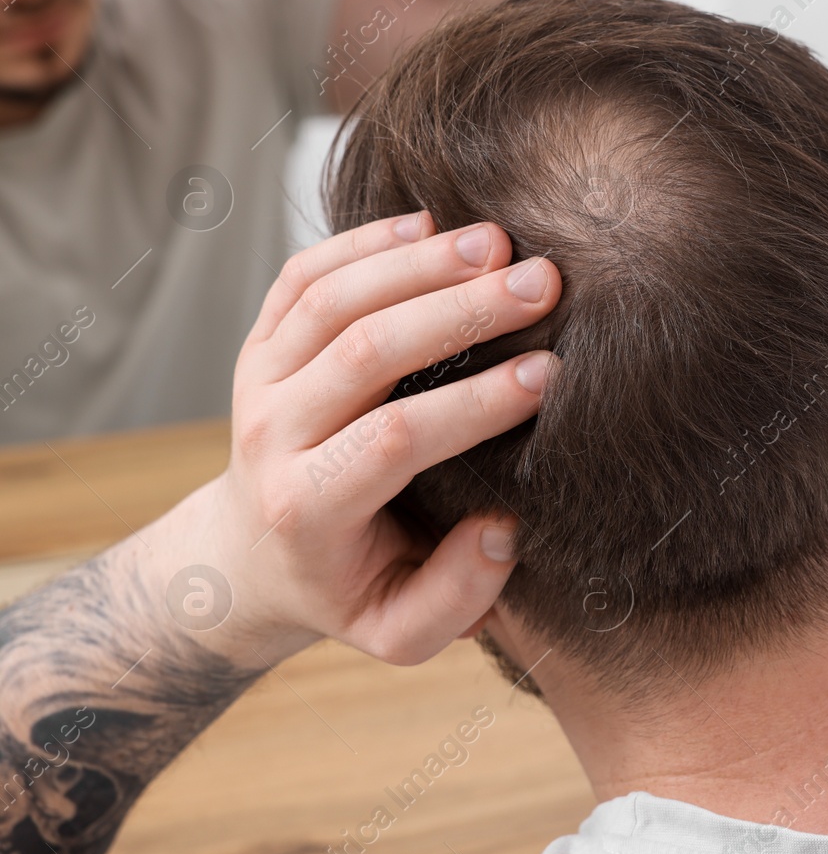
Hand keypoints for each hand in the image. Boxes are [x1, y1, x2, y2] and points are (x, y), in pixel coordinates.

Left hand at [169, 212, 561, 667]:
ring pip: (330, 299)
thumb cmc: (349, 589)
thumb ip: (457, 596)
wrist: (251, 556)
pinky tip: (432, 222)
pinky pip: (301, 274)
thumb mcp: (399, 631)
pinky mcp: (259, 342)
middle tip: (544, 283)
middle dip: (461, 311)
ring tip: (501, 242)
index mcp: (308, 508)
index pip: (395, 439)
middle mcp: (273, 435)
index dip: (475, 403)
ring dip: (419, 262)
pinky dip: (364, 240)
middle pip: (363, 351)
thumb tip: (504, 529)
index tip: (551, 374)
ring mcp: (258, 380)